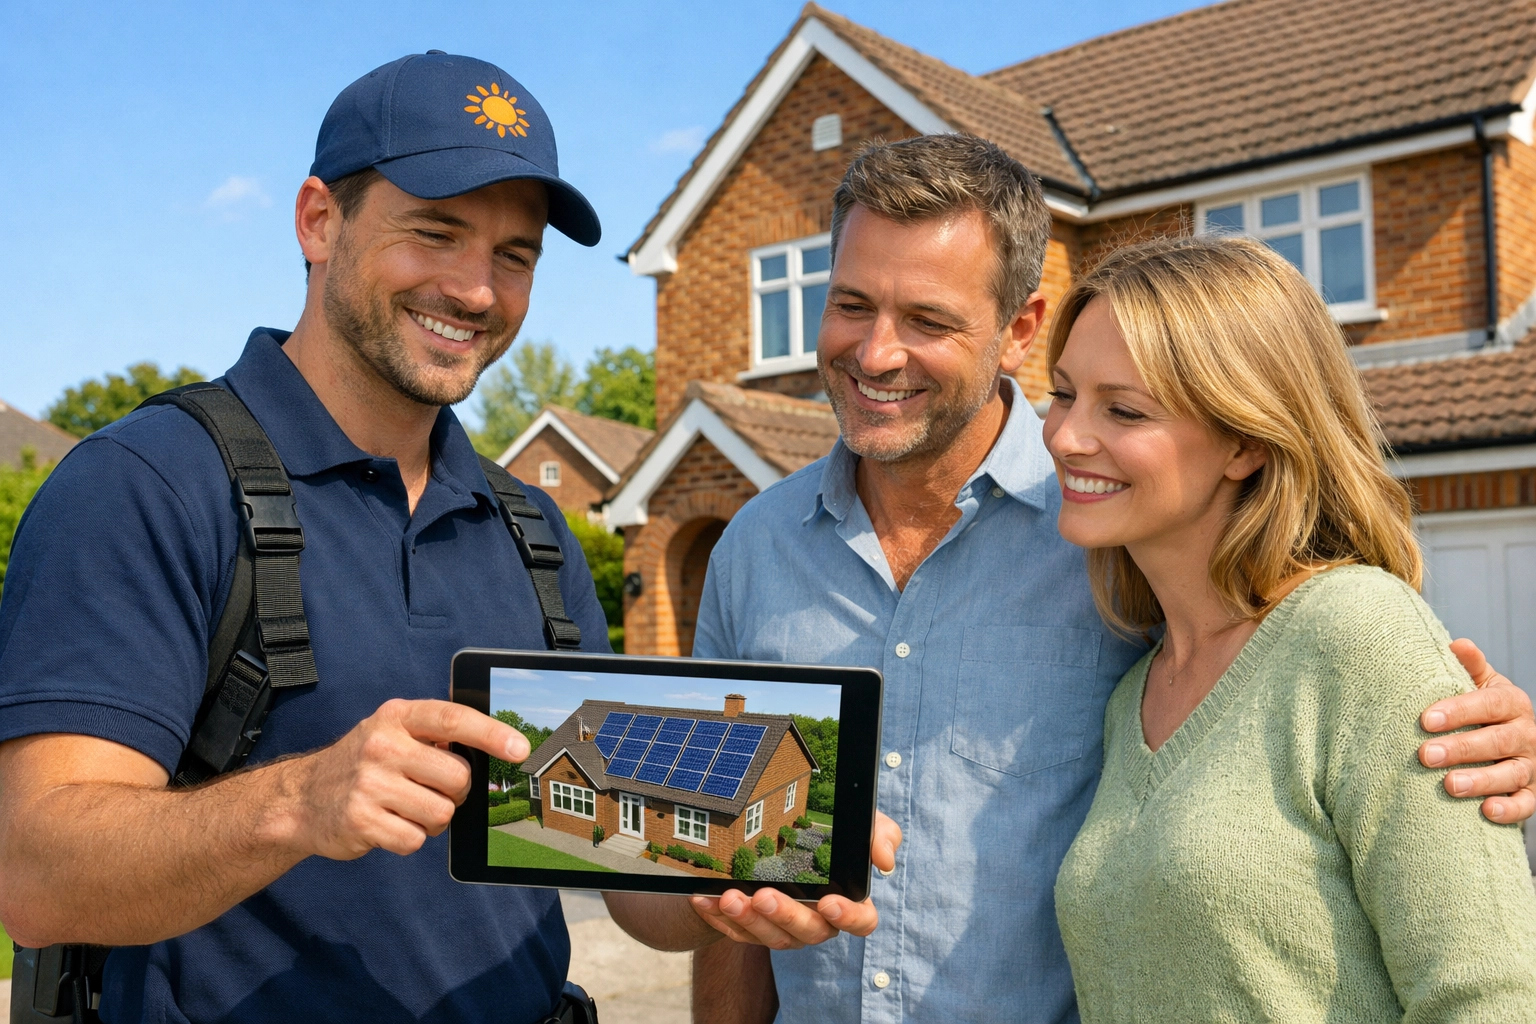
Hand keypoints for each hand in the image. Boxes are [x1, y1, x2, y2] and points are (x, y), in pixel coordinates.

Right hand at [283, 699, 528, 859]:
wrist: (300, 799)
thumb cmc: (364, 765)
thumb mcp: (392, 733)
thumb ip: (434, 735)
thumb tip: (494, 748)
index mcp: (396, 717)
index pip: (453, 719)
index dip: (492, 733)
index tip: (520, 748)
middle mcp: (382, 746)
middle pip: (457, 775)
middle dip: (457, 791)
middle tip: (433, 790)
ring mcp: (369, 784)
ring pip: (441, 812)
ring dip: (434, 819)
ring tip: (407, 808)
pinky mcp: (360, 821)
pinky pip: (415, 840)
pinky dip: (410, 838)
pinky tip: (390, 824)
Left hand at [688, 811, 901, 948]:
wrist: (778, 840)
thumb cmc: (827, 833)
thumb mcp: (856, 824)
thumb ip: (879, 834)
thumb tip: (883, 859)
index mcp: (847, 902)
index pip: (861, 921)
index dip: (848, 917)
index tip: (829, 902)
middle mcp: (817, 923)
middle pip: (808, 932)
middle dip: (786, 915)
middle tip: (765, 895)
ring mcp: (784, 930)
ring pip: (770, 937)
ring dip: (749, 920)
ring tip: (730, 896)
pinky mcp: (752, 930)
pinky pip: (736, 933)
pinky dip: (718, 918)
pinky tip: (704, 899)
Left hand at [1419, 639, 1535, 823]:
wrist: (1505, 739)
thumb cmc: (1480, 709)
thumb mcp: (1476, 684)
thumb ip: (1468, 666)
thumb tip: (1457, 644)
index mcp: (1512, 703)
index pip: (1490, 704)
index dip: (1459, 711)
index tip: (1426, 720)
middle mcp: (1527, 733)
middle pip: (1498, 741)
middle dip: (1462, 748)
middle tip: (1425, 755)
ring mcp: (1531, 765)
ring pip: (1512, 774)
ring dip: (1482, 781)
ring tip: (1449, 785)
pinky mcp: (1532, 793)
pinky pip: (1527, 804)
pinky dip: (1510, 810)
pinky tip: (1487, 811)